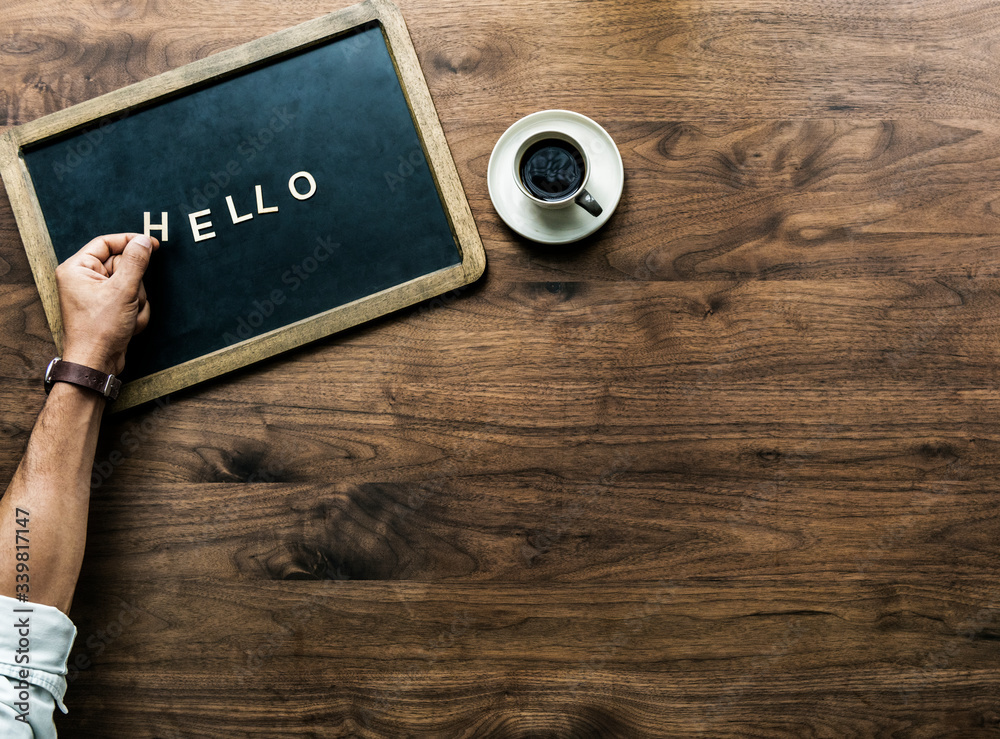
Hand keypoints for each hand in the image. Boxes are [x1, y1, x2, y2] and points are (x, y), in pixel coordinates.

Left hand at [55, 233, 158, 375]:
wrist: (96, 363)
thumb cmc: (100, 329)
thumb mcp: (123, 291)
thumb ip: (136, 262)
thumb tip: (144, 241)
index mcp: (77, 269)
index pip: (106, 243)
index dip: (131, 242)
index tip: (154, 244)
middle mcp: (84, 279)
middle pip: (123, 265)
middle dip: (135, 284)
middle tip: (132, 298)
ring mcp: (96, 295)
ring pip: (131, 284)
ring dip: (138, 301)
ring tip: (129, 315)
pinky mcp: (107, 308)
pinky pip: (131, 300)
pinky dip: (136, 312)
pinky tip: (130, 324)